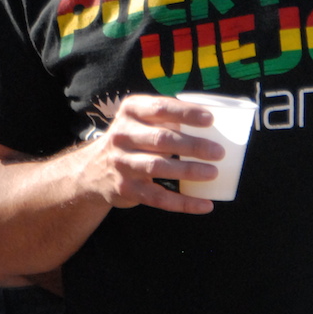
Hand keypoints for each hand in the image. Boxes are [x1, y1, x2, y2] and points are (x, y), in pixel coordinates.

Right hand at [77, 95, 220, 214]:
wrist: (94, 170)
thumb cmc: (132, 139)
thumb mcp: (139, 120)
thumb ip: (166, 117)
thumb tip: (215, 123)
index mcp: (130, 112)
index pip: (160, 108)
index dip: (185, 113)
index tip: (210, 119)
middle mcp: (122, 135)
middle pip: (161, 139)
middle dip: (192, 146)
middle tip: (218, 152)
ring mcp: (122, 163)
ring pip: (158, 167)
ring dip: (188, 171)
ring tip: (213, 173)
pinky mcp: (126, 189)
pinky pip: (158, 197)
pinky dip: (184, 203)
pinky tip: (205, 204)